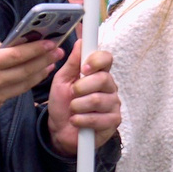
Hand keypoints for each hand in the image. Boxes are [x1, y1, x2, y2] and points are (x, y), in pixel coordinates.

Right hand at [0, 39, 59, 124]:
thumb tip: (9, 46)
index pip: (17, 55)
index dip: (36, 48)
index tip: (50, 42)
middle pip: (26, 70)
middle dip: (44, 59)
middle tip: (57, 51)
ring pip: (24, 84)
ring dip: (39, 73)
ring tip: (49, 64)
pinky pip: (13, 93)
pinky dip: (24, 84)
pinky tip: (30, 77)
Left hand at [47, 41, 118, 156]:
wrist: (59, 130)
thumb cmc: (62, 102)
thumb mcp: (62, 80)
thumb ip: (72, 62)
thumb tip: (80, 41)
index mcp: (98, 73)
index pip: (106, 58)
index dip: (96, 60)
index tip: (84, 68)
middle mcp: (109, 87)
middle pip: (103, 79)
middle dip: (81, 87)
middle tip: (73, 94)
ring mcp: (113, 104)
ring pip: (98, 100)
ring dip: (78, 106)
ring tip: (73, 109)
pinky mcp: (113, 122)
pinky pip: (99, 118)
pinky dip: (81, 120)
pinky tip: (76, 121)